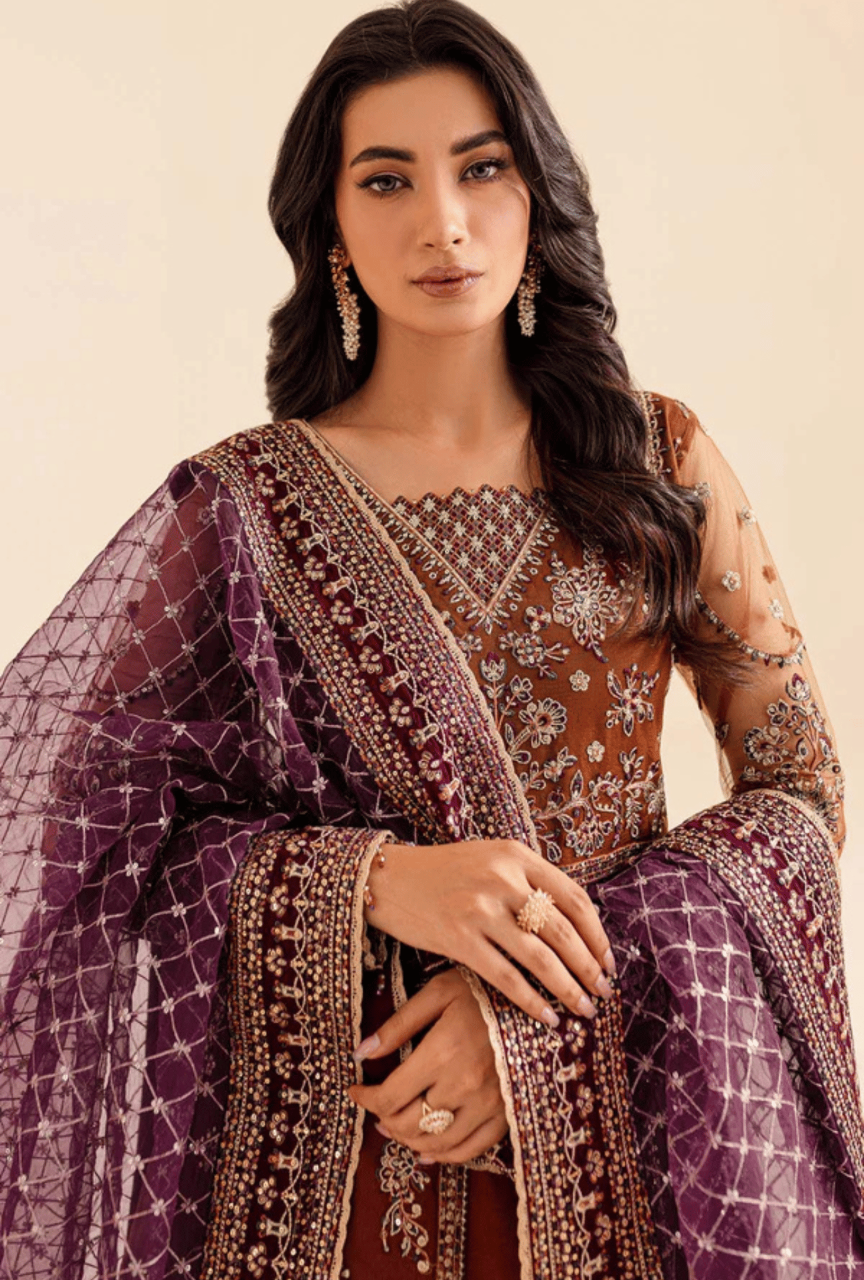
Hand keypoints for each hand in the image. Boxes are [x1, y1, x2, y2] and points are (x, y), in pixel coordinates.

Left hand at [349, 969, 507, 1162]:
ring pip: (436, 1143)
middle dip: (384, 1119)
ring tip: (396, 1127)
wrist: (542, 998)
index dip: (366, 1099)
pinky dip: (444, 1155)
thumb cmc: (485, 990)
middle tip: (376, 1108)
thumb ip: (399, 1025)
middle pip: (408, 1124)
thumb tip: (361, 1053)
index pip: (390, 1096)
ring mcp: (488, 1105)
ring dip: (408, 1140)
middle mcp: (463, 1086)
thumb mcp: (439, 993)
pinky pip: (470, 1150)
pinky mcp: (507, 1115)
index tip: (356, 1091)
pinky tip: (428, 1149)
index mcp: (442, 1053)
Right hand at [365, 838, 614, 1026]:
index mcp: (517, 855)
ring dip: (569, 988)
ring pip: (540, 957)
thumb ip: (527, 881)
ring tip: (585, 1009)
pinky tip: (547, 1017)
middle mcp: (503, 878)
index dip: (597, 935)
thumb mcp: (491, 860)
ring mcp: (480, 908)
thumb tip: (573, 924)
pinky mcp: (458, 938)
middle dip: (590, 967)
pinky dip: (532, 1001)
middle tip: (605, 992)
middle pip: (563, 930)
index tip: (608, 961)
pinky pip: (506, 977)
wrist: (388, 878)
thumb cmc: (444, 872)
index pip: (574, 898)